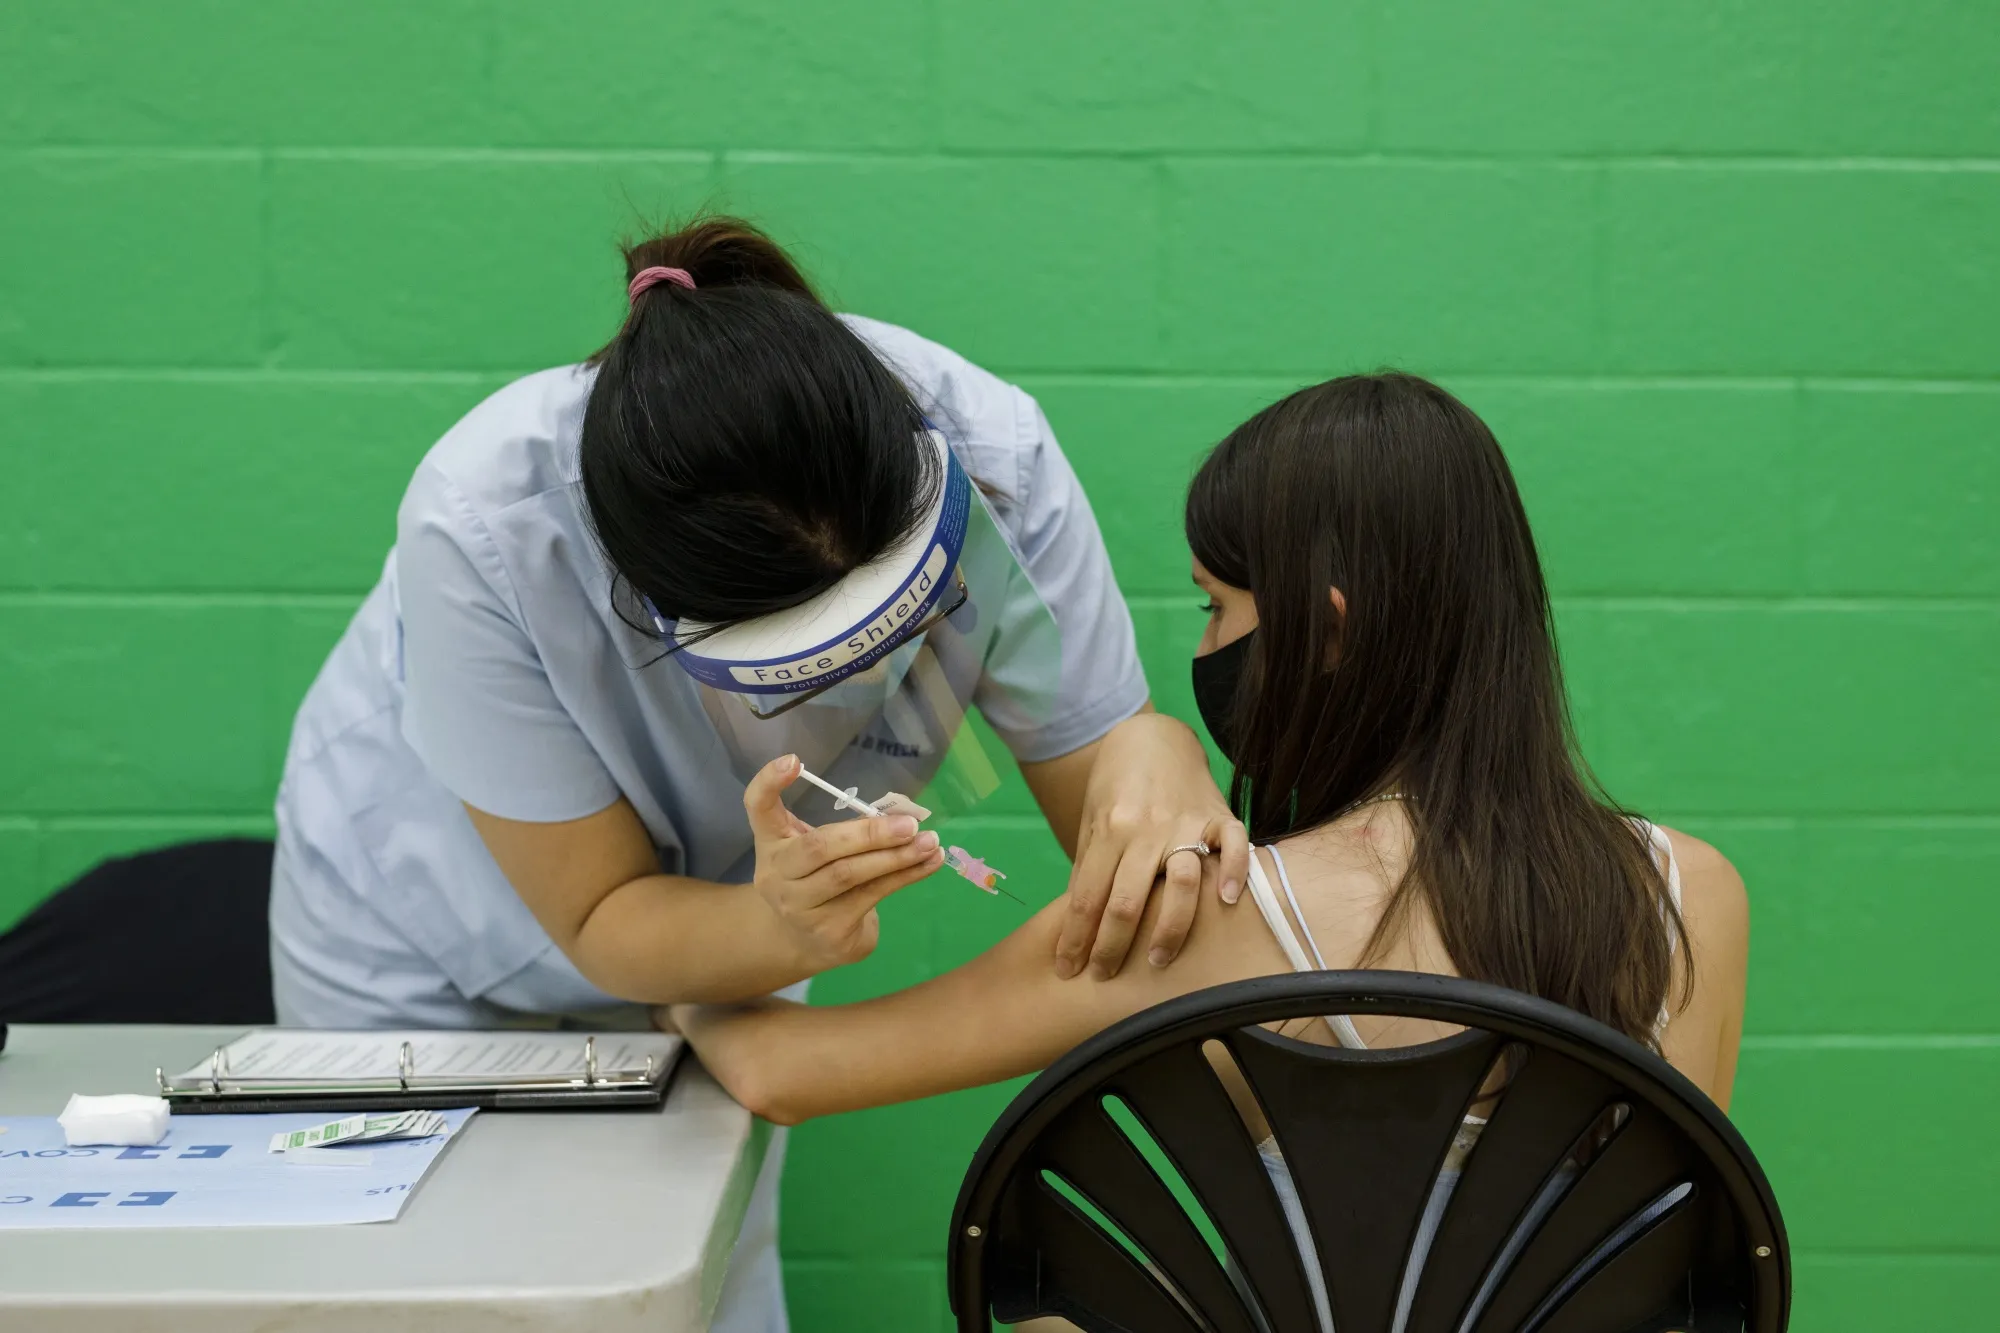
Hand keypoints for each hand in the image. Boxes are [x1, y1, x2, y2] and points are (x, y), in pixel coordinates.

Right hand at [745, 754, 944, 973]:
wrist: (805, 942)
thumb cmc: (815, 881)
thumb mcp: (816, 850)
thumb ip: (844, 829)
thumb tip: (901, 814)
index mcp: (771, 842)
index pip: (758, 807)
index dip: (769, 783)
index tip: (794, 761)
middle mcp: (776, 874)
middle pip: (820, 847)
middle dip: (868, 833)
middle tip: (910, 824)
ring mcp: (799, 906)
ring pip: (850, 874)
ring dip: (896, 857)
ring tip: (930, 842)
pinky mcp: (827, 930)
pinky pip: (871, 895)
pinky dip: (905, 876)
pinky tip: (929, 863)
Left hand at [1055, 714, 1248, 979]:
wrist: (1153, 737)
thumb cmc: (1117, 787)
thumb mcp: (1092, 822)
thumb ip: (1090, 868)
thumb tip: (1080, 923)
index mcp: (1109, 830)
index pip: (1087, 896)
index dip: (1075, 938)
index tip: (1067, 970)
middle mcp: (1145, 828)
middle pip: (1127, 900)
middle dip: (1112, 947)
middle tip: (1104, 977)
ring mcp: (1185, 822)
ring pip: (1179, 882)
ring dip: (1168, 929)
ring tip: (1157, 962)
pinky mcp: (1219, 814)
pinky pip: (1232, 844)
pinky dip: (1232, 873)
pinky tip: (1225, 902)